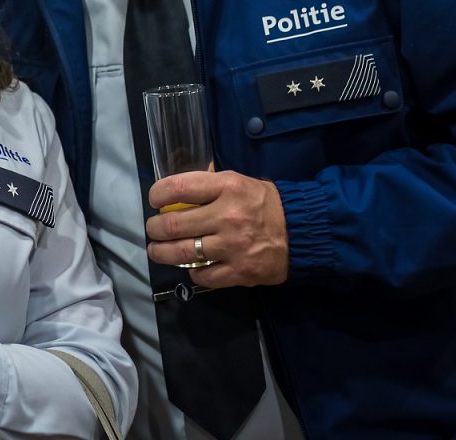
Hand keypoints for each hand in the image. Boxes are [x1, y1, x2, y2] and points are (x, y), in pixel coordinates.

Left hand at [145, 170, 288, 286]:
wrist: (302, 232)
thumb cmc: (265, 203)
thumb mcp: (239, 181)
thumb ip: (209, 183)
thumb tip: (177, 186)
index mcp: (227, 187)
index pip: (178, 188)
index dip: (157, 194)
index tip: (154, 201)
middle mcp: (227, 216)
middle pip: (173, 224)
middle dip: (154, 228)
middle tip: (153, 229)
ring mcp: (233, 246)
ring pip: (182, 252)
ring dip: (161, 252)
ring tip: (157, 250)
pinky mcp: (240, 271)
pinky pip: (203, 275)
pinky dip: (192, 271)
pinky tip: (190, 265)